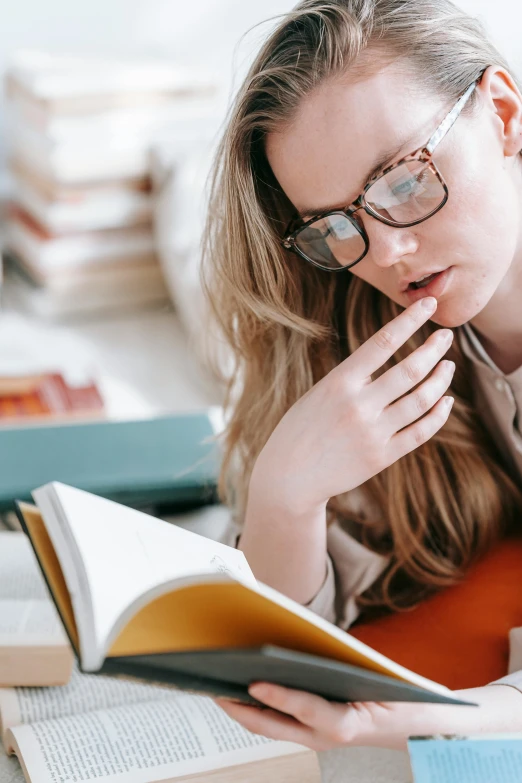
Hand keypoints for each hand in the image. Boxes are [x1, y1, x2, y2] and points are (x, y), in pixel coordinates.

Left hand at [216, 682, 521, 751]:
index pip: (306, 709)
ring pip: (269, 726)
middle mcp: (324, 736)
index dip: (278, 696)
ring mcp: (315, 737)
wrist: (418, 724)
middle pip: (272, 725)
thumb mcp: (378, 680)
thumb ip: (344, 670)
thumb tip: (300, 650)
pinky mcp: (312, 731)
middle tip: (212, 683)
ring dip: (242, 707)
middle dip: (239, 707)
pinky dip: (258, 706)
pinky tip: (244, 684)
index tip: (253, 682)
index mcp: (346, 724)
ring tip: (218, 681)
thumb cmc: (398, 698)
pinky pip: (278, 720)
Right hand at [251, 296, 454, 513]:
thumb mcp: (320, 393)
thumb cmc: (301, 429)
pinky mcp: (382, 457)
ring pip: (422, 400)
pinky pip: (421, 432)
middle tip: (446, 335)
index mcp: (339, 382)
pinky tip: (446, 401)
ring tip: (448, 366)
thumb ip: (354, 378)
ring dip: (441, 379)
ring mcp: (372, 433)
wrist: (288, 477)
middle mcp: (358, 405)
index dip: (410, 320)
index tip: (428, 304)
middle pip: (410, 370)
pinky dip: (439, 414)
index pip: (382, 342)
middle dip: (434, 348)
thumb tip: (390, 360)